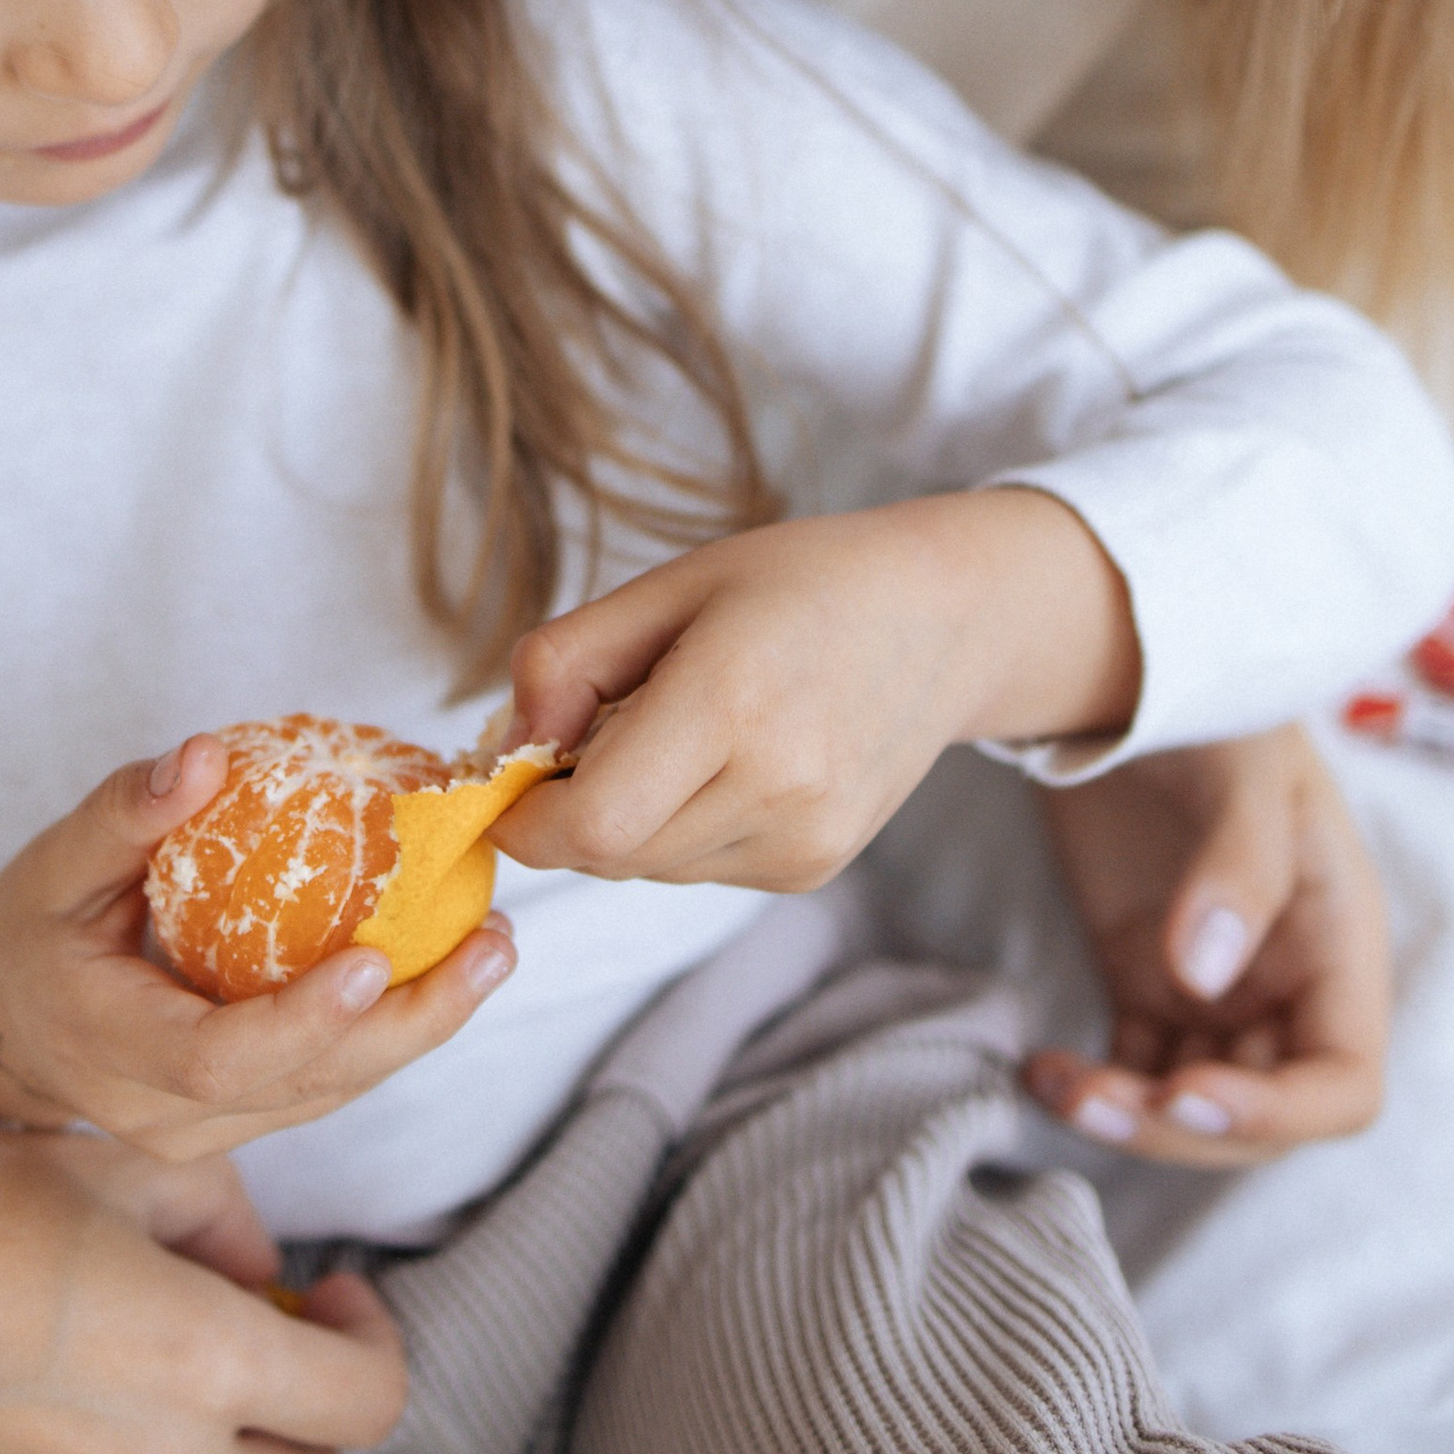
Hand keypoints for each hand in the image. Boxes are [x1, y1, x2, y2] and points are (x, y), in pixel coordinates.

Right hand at [0, 741, 516, 1159]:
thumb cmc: (25, 934)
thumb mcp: (49, 866)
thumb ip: (123, 814)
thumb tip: (207, 755)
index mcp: (110, 1048)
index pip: (220, 1056)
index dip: (304, 1018)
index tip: (377, 958)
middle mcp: (163, 1114)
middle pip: (305, 1087)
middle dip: (411, 1025)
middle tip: (492, 946)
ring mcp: (204, 1134)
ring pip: (331, 1092)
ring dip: (422, 1027)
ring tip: (493, 947)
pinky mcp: (238, 1124)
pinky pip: (326, 1082)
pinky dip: (390, 1029)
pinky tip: (449, 966)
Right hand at [0, 1125, 407, 1453]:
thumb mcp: (121, 1166)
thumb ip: (220, 1223)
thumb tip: (258, 1273)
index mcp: (208, 1366)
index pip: (367, 1403)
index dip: (370, 1342)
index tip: (329, 1294)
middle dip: (311, 1419)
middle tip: (269, 1343)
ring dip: (216, 1453)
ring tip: (151, 1365)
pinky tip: (56, 1394)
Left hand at [493, 493, 1140, 892]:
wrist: (946, 620)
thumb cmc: (799, 584)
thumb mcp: (669, 584)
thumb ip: (566, 661)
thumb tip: (507, 747)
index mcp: (733, 703)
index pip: (590, 826)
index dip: (527, 815)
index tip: (512, 769)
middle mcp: (779, 789)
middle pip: (608, 854)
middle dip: (569, 808)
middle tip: (592, 728)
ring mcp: (804, 841)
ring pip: (647, 868)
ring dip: (626, 817)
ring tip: (677, 730)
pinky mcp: (813, 868)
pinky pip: (696, 869)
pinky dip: (678, 827)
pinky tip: (725, 761)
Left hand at [1021, 725, 1388, 1166]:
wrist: (1123, 666)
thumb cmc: (1209, 706)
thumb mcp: (1242, 771)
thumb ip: (1237, 869)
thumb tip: (1203, 979)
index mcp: (1336, 944)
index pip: (1341, 1083)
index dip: (1277, 1115)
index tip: (1185, 1095)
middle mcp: (1286, 983)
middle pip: (1259, 1113)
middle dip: (1181, 1126)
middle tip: (1098, 1102)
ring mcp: (1215, 990)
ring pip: (1187, 1103)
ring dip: (1127, 1117)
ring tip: (1056, 1086)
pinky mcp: (1147, 983)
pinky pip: (1130, 1071)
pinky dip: (1089, 1089)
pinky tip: (1035, 1071)